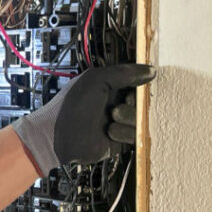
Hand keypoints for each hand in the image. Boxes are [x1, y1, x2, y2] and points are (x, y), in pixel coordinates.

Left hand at [10, 64, 154, 173]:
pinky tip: (110, 132)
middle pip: (142, 101)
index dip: (143, 83)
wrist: (60, 138)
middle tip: (124, 103)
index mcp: (110, 85)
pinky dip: (125, 133)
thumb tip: (151, 70)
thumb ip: (124, 73)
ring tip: (113, 118)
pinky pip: (135, 136)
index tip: (149, 83)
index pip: (137, 80)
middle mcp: (116, 102)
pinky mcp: (121, 140)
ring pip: (141, 119)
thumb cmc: (74, 106)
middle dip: (135, 102)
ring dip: (129, 118)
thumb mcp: (97, 80)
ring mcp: (119, 122)